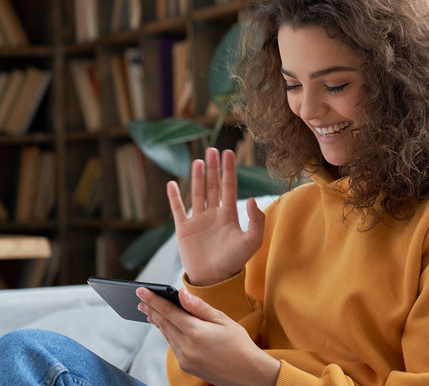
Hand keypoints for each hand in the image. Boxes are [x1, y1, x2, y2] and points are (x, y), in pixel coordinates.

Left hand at [137, 287, 279, 385]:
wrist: (247, 374)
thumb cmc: (239, 344)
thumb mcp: (223, 320)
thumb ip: (199, 307)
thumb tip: (181, 293)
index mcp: (196, 332)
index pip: (169, 311)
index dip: (153, 300)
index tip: (141, 291)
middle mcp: (187, 347)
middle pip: (163, 324)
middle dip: (151, 310)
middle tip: (140, 300)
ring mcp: (185, 359)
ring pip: (166, 336)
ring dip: (158, 322)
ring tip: (150, 312)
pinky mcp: (186, 366)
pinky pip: (173, 346)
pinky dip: (168, 334)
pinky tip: (167, 328)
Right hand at [167, 148, 264, 285]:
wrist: (213, 280)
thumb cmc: (234, 262)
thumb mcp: (251, 242)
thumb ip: (255, 220)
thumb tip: (250, 198)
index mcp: (229, 215)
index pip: (229, 186)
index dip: (229, 170)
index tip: (228, 152)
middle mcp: (213, 215)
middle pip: (213, 185)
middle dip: (213, 168)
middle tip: (212, 149)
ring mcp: (198, 221)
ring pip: (197, 193)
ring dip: (197, 177)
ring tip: (199, 161)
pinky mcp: (183, 230)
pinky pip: (178, 209)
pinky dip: (174, 197)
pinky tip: (172, 184)